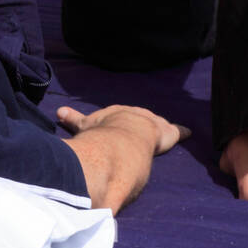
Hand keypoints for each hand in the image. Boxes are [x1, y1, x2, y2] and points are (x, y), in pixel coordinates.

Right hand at [56, 104, 190, 157]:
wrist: (120, 137)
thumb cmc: (100, 132)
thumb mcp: (84, 126)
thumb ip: (73, 119)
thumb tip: (58, 111)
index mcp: (115, 112)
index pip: (117, 114)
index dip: (119, 119)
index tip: (119, 122)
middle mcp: (133, 114)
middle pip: (138, 116)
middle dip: (139, 120)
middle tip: (141, 126)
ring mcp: (150, 123)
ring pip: (156, 122)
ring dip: (159, 126)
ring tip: (162, 130)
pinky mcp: (165, 134)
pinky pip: (175, 131)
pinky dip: (181, 132)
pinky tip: (188, 132)